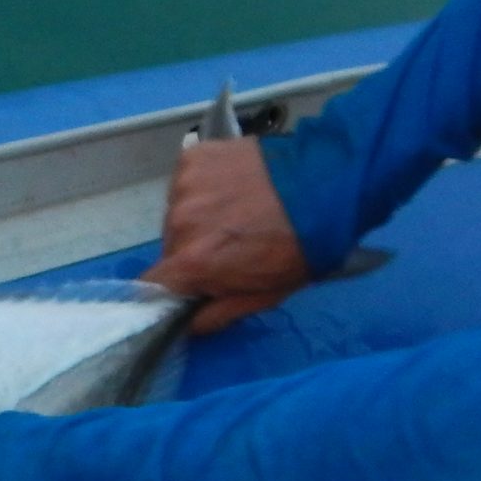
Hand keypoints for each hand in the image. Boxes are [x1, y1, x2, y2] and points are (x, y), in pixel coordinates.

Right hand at [142, 136, 310, 333]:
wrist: (328, 185)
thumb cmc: (300, 248)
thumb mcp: (264, 296)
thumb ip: (216, 314)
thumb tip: (186, 324)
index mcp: (192, 262)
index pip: (152, 285)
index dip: (170, 289)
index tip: (191, 285)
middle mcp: (179, 222)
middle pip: (169, 247)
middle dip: (192, 251)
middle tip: (229, 245)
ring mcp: (184, 184)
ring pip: (178, 213)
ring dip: (198, 217)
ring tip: (235, 211)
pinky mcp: (193, 156)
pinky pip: (186, 182)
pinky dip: (203, 188)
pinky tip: (233, 187)